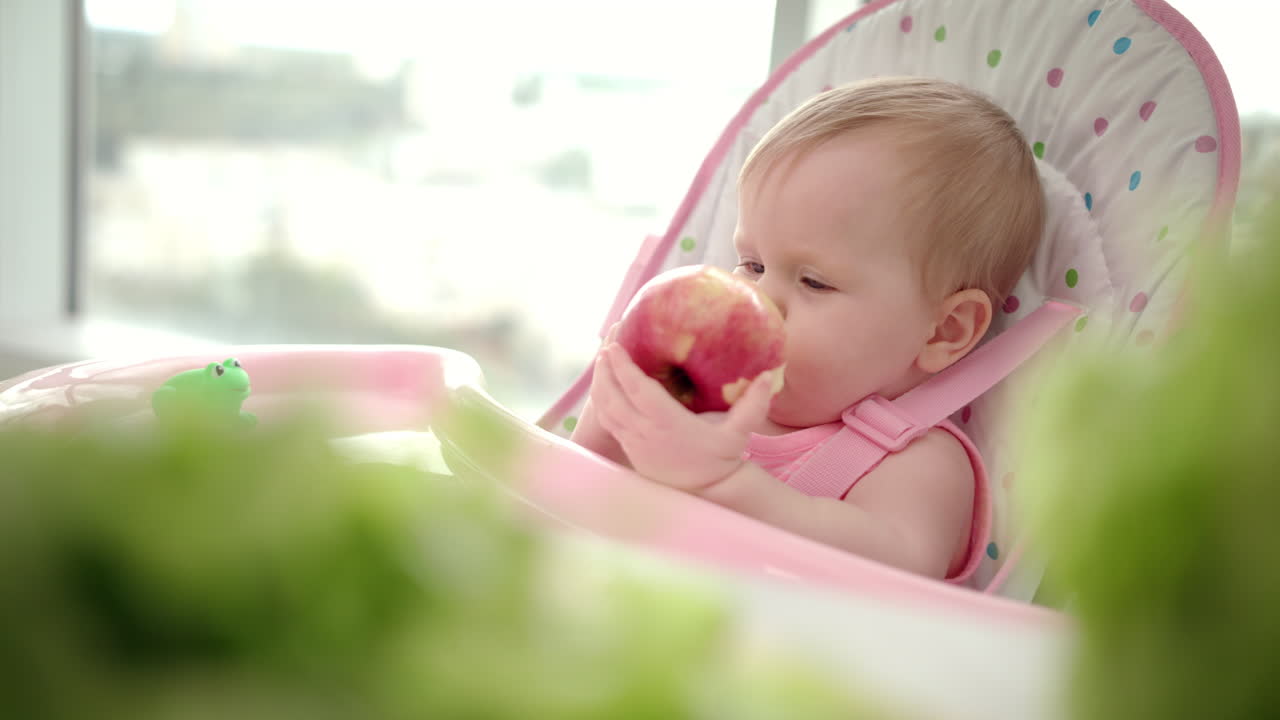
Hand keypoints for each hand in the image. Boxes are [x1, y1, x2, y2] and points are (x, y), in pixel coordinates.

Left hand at [589, 343, 775, 491]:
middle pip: (612, 397)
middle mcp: (645, 432)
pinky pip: (608, 422)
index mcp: (667, 423)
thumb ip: (754, 405)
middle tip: (607, 344)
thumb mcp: (740, 433)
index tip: (614, 345)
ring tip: (602, 361)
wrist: (706, 491)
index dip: (623, 368)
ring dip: (600, 384)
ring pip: (605, 410)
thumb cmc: (721, 458)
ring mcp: (634, 442)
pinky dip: (602, 401)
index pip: (637, 391)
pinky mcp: (629, 449)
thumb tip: (769, 375)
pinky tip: (605, 386)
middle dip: (605, 369)